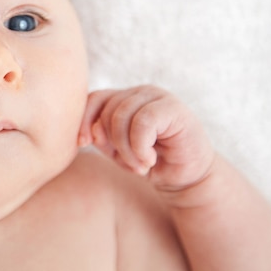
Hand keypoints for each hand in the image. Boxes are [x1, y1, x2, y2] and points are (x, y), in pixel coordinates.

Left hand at [79, 85, 214, 190]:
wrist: (187, 177)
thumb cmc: (150, 163)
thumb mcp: (117, 152)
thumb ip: (101, 138)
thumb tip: (92, 129)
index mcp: (123, 99)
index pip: (94, 99)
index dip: (84, 120)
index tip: (83, 144)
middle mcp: (139, 93)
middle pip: (107, 109)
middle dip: (112, 143)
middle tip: (130, 166)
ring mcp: (156, 97)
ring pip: (121, 115)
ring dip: (127, 149)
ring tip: (141, 166)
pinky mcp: (173, 107)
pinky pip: (142, 122)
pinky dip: (140, 146)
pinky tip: (150, 160)